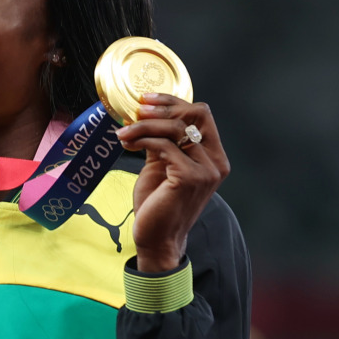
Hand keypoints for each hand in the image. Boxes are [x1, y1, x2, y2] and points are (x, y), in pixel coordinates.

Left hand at [115, 93, 230, 272]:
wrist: (157, 239)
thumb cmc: (158, 204)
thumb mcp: (161, 165)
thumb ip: (161, 141)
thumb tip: (145, 115)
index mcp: (213, 156)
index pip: (201, 114)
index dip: (173, 101)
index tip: (146, 99)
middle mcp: (215, 161)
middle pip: (195, 114)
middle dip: (163, 107)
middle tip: (136, 111)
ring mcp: (205, 170)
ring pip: (176, 128)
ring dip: (144, 125)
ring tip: (123, 133)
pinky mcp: (189, 177)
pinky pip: (164, 145)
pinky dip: (142, 139)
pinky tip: (126, 143)